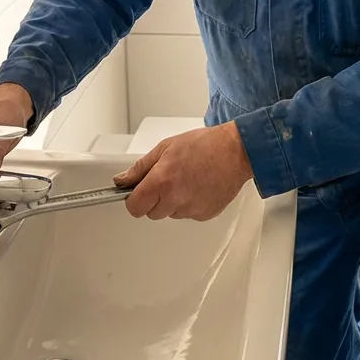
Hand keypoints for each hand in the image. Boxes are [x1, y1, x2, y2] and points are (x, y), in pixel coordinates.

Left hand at [114, 123, 252, 221]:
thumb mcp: (166, 147)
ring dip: (174, 201)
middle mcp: (175, 199)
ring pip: (171, 213)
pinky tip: (199, 186)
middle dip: (155, 199)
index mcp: (162, 181)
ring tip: (188, 179)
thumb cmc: (205, 145)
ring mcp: (191, 210)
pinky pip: (188, 214)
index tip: (138, 192)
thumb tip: (122, 180)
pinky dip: (190, 203)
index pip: (134, 207)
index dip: (134, 199)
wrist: (236, 151)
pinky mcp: (205, 215)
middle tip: (168, 179)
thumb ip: (141, 167)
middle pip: (152, 213)